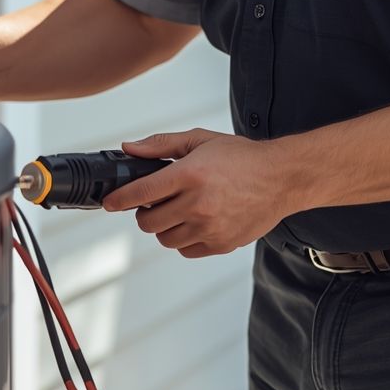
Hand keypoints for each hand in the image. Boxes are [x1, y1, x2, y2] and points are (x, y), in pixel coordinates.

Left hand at [102, 128, 289, 257]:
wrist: (281, 178)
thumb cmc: (241, 157)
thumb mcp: (199, 140)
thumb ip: (160, 145)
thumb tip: (129, 149)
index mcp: (190, 174)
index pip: (142, 193)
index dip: (119, 199)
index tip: (109, 203)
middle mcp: (199, 203)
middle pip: (149, 222)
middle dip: (144, 212)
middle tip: (154, 202)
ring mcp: (210, 227)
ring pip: (165, 239)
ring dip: (164, 227)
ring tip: (178, 210)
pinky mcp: (221, 244)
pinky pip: (186, 250)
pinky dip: (183, 239)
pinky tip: (194, 222)